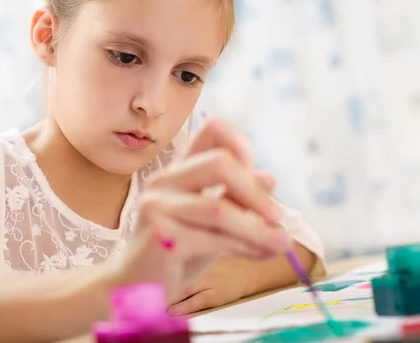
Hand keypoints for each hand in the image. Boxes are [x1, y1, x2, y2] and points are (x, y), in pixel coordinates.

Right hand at [110, 118, 289, 303]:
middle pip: (219, 163)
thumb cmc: (177, 254)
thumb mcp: (213, 224)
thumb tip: (270, 178)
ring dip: (258, 228)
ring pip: (220, 208)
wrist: (138, 288)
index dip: (241, 145)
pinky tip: (258, 254)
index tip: (261, 179)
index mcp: (178, 172)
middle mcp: (163, 181)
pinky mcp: (160, 235)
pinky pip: (213, 238)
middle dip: (256, 192)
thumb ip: (236, 201)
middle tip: (279, 216)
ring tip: (281, 243)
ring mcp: (157, 206)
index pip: (210, 131)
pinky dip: (245, 247)